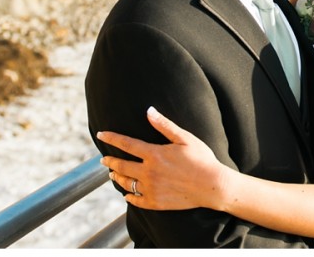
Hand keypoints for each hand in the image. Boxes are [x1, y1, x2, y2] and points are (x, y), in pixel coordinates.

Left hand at [96, 107, 230, 210]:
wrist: (212, 186)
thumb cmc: (202, 159)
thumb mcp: (185, 138)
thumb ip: (164, 125)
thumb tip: (149, 110)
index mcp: (154, 155)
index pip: (126, 144)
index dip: (112, 138)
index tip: (101, 135)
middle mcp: (149, 173)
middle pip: (121, 166)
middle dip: (110, 161)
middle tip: (103, 159)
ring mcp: (151, 189)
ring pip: (126, 183)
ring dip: (117, 177)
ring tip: (113, 174)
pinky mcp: (156, 202)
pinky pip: (136, 200)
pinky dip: (129, 197)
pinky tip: (127, 195)